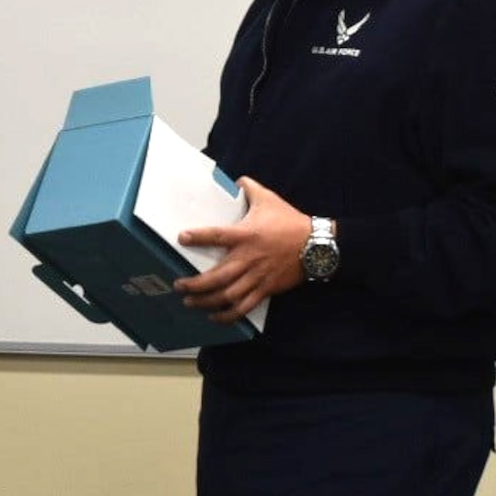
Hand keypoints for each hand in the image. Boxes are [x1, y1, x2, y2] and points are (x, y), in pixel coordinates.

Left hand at [174, 177, 310, 324]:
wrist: (317, 245)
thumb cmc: (290, 222)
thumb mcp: (269, 199)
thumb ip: (250, 188)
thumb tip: (237, 179)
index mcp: (246, 235)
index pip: (218, 236)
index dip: (199, 237)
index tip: (181, 238)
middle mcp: (249, 259)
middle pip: (217, 277)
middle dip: (195, 284)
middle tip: (179, 285)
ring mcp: (257, 277)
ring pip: (227, 295)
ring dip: (206, 301)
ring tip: (190, 302)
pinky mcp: (266, 289)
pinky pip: (244, 306)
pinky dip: (228, 315)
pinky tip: (215, 316)